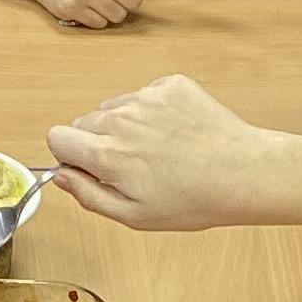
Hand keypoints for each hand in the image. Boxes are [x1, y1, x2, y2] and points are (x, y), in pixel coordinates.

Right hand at [44, 74, 301, 233]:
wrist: (244, 173)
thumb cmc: (193, 200)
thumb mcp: (134, 215)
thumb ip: (89, 195)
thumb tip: (60, 175)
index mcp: (107, 153)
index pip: (57, 137)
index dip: (71, 155)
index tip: (91, 168)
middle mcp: (121, 118)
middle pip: (84, 121)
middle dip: (98, 141)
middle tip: (132, 165)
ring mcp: (147, 97)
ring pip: (114, 107)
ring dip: (125, 125)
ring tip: (158, 149)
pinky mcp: (171, 85)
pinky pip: (144, 94)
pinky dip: (152, 111)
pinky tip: (175, 134)